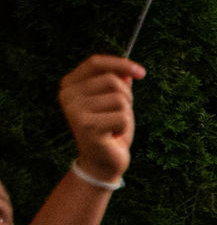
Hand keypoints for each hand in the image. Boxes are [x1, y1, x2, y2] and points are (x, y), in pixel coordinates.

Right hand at [60, 55, 143, 183]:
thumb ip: (118, 83)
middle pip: (112, 80)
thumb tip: (128, 70)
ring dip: (125, 113)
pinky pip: (122, 117)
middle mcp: (68, 95)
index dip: (121, 63)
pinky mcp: (87, 127)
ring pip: (119, 99)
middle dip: (126, 97)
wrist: (102, 161)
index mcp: (70, 85)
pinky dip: (124, 127)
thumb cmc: (109, 128)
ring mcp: (75, 111)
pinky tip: (113, 135)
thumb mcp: (114, 102)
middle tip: (118, 114)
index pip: (95, 63)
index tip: (142, 72)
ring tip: (114, 125)